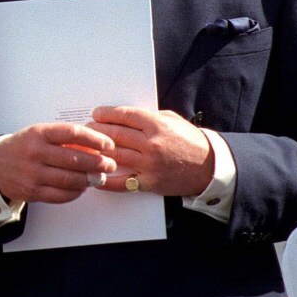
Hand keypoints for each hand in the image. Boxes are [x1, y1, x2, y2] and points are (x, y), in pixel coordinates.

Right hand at [0, 122, 116, 203]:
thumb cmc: (23, 147)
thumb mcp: (40, 134)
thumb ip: (64, 139)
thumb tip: (95, 147)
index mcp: (39, 134)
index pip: (72, 133)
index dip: (94, 139)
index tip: (108, 144)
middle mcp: (35, 153)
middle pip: (74, 159)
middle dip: (98, 163)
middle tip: (110, 164)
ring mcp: (33, 174)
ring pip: (69, 179)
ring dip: (89, 180)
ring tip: (99, 178)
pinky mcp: (32, 191)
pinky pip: (60, 195)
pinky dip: (75, 192)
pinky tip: (82, 188)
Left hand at [88, 106, 212, 196]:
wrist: (210, 167)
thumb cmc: (189, 141)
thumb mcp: (172, 120)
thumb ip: (148, 117)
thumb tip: (122, 115)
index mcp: (156, 124)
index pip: (123, 115)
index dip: (105, 114)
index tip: (96, 114)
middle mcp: (151, 143)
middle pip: (114, 134)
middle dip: (96, 130)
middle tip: (86, 129)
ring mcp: (149, 164)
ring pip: (113, 155)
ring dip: (96, 151)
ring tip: (87, 147)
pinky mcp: (149, 182)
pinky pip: (121, 182)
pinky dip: (105, 180)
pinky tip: (94, 176)